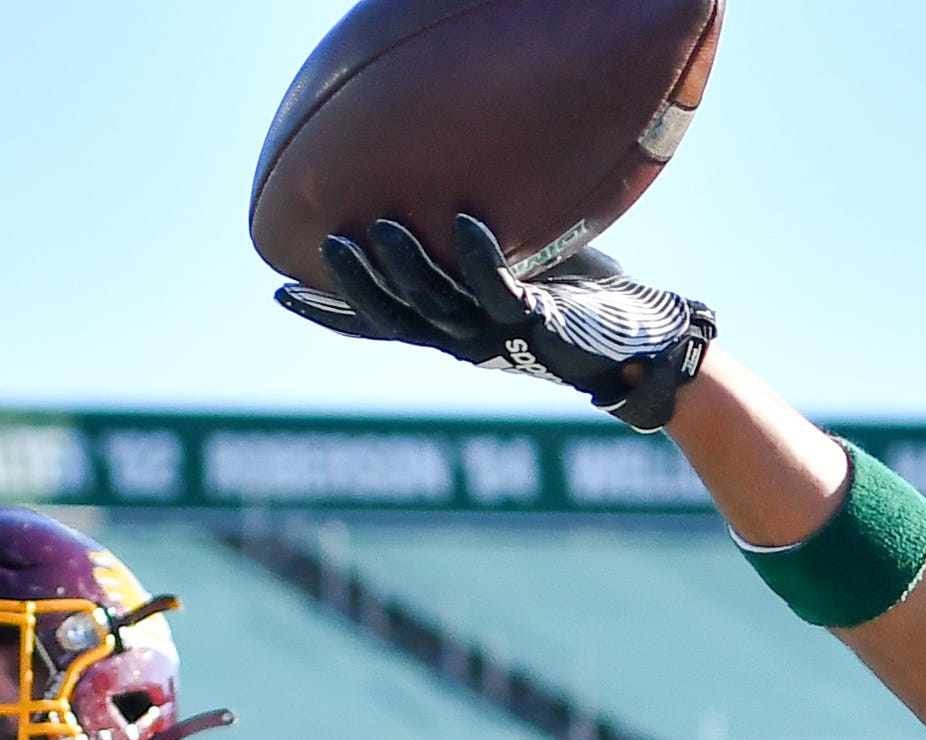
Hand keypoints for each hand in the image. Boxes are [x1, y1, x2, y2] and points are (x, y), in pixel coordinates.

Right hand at [281, 215, 716, 431]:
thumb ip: (482, 254)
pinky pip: (500, 290)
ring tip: (377, 228)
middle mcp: (470, 342)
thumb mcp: (523, 277)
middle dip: (358, 287)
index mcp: (456, 334)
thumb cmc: (585, 309)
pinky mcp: (538, 323)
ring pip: (439, 308)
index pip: (380, 328)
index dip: (331, 314)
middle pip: (398, 320)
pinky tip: (463, 224)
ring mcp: (502, 336)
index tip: (280, 292)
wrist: (645, 353)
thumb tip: (448, 200)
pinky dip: (480, 257)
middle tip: (326, 247)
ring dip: (407, 268)